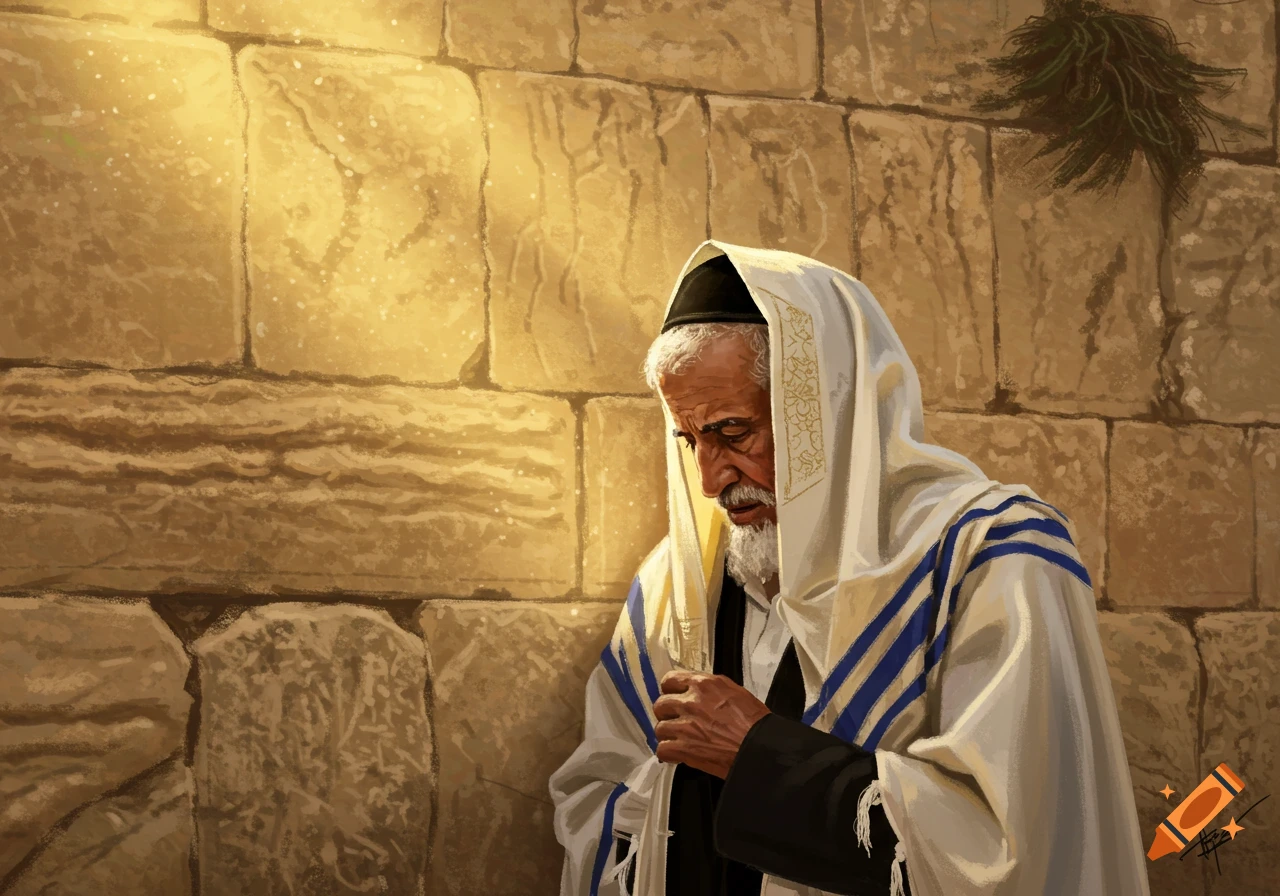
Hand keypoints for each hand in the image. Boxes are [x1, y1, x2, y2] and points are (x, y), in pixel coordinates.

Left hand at [653, 670, 770, 778]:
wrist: (761, 748)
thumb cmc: (755, 723)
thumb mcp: (735, 692)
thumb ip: (711, 689)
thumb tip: (699, 691)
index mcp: (704, 685)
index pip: (670, 680)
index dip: (669, 691)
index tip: (672, 697)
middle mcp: (691, 702)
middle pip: (661, 704)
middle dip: (667, 714)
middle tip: (675, 721)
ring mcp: (686, 726)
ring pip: (659, 728)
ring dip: (668, 735)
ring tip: (678, 739)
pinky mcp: (685, 748)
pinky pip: (662, 749)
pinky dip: (668, 753)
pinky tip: (677, 754)